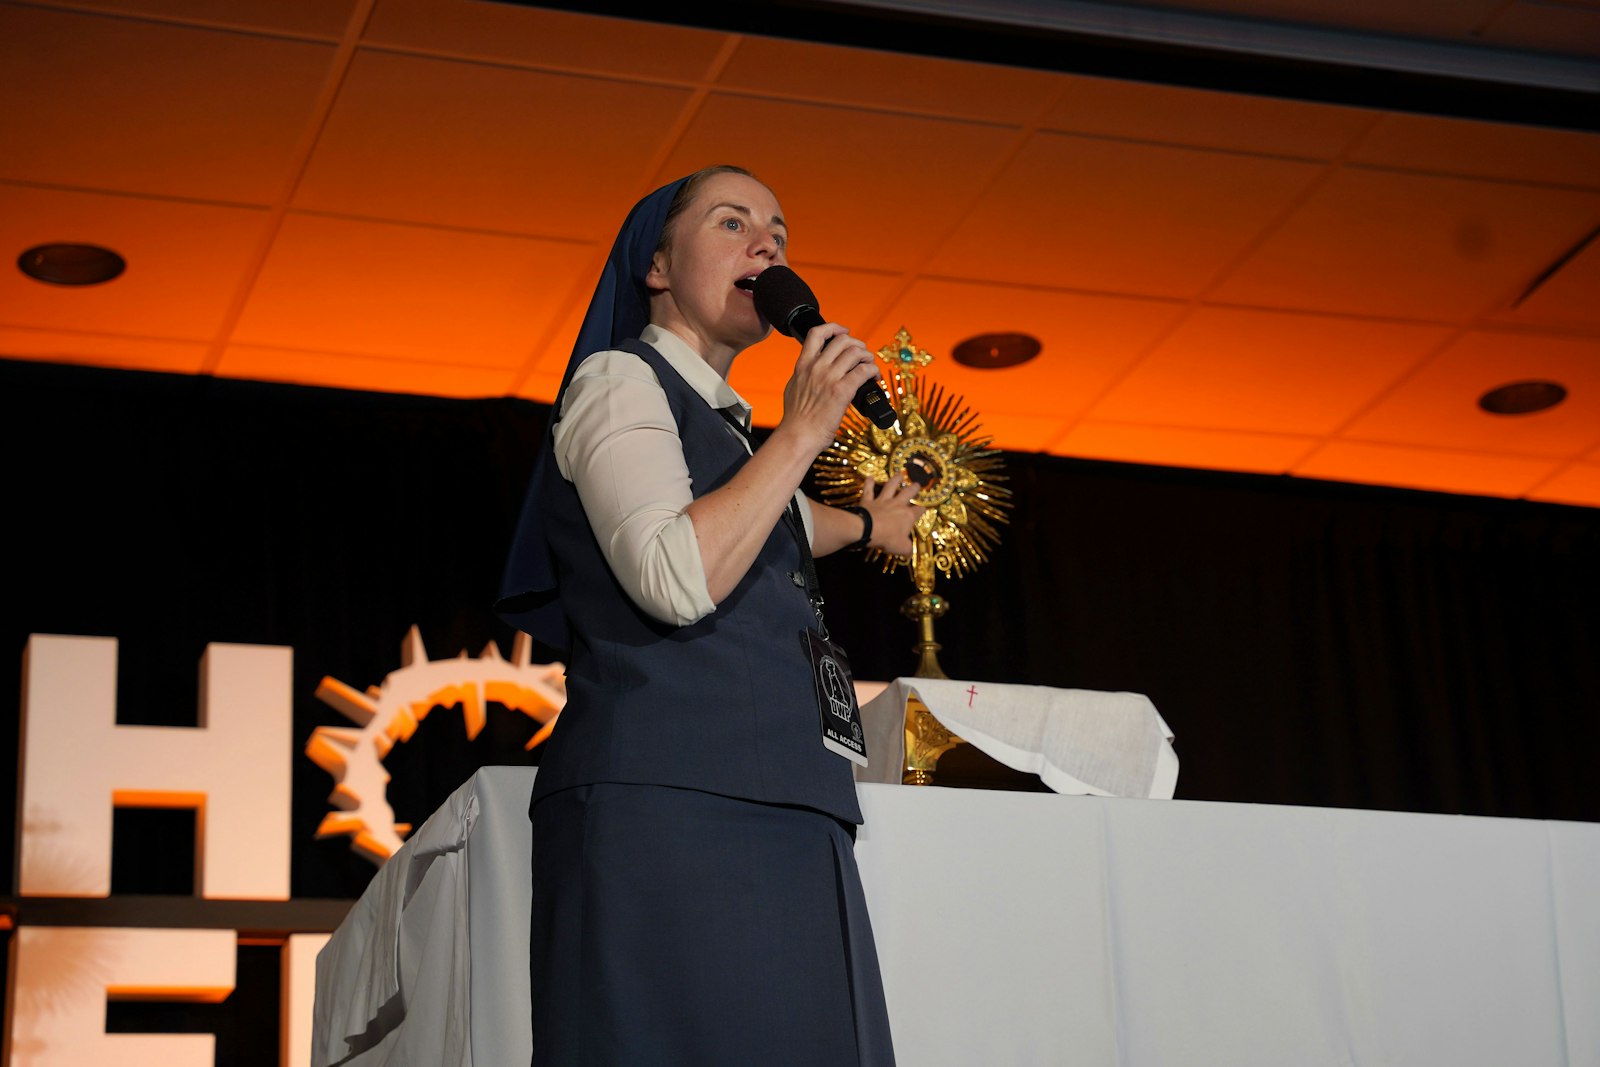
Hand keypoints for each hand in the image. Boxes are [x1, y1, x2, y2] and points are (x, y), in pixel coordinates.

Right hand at [777, 323, 881, 455]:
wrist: (797, 436)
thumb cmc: (796, 419)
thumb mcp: (793, 388)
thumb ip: (803, 376)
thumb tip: (810, 372)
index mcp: (803, 365)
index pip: (817, 333)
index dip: (834, 328)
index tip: (843, 331)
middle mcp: (816, 367)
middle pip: (843, 340)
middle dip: (857, 344)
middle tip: (863, 355)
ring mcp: (829, 378)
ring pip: (856, 352)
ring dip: (868, 356)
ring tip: (870, 366)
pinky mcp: (841, 391)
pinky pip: (864, 370)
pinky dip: (873, 370)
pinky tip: (874, 378)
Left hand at [861, 475, 923, 556]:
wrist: (867, 529)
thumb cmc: (887, 538)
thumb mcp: (901, 548)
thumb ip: (907, 549)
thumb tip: (909, 553)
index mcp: (907, 516)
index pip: (918, 511)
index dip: (922, 510)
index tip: (924, 509)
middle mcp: (897, 505)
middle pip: (908, 493)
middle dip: (914, 489)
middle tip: (917, 484)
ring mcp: (882, 501)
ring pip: (890, 487)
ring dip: (895, 480)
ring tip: (899, 474)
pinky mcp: (868, 500)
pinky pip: (868, 490)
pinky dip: (868, 483)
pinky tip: (869, 477)